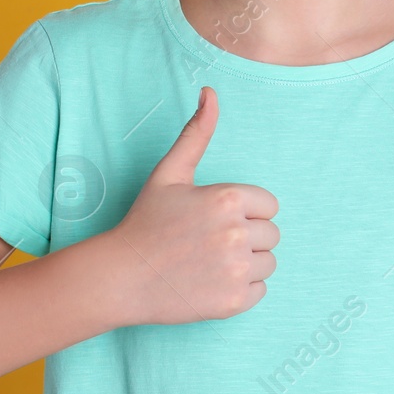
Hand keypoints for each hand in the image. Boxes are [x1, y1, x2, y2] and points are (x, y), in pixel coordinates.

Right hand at [106, 86, 278, 323]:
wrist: (122, 277)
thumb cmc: (146, 222)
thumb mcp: (170, 173)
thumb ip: (196, 133)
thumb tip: (210, 92)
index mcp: (228, 199)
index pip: (268, 205)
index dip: (244, 211)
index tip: (215, 219)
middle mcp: (237, 233)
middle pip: (272, 235)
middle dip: (247, 237)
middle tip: (209, 242)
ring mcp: (236, 270)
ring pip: (268, 262)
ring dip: (247, 263)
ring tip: (210, 261)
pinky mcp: (234, 301)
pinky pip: (261, 290)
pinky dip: (241, 289)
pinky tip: (211, 281)